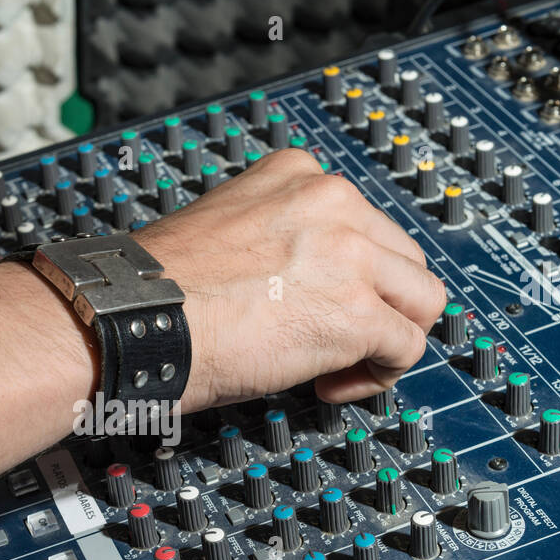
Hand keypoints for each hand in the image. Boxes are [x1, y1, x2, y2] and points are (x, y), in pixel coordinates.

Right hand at [136, 147, 445, 413]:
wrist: (138, 318)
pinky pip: (406, 348)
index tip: (315, 302)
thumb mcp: (226, 228)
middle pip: (402, 257)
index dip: (347, 272)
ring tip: (342, 365)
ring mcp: (351, 254)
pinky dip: (378, 375)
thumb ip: (277, 238)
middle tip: (336, 339)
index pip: (361, 220)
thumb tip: (301, 284)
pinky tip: (329, 384)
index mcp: (296, 175)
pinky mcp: (357, 312)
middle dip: (380, 304)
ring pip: (422, 299)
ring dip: (390, 338)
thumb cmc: (159, 288)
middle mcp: (332, 201)